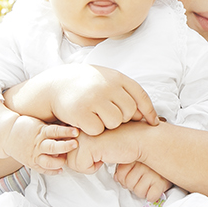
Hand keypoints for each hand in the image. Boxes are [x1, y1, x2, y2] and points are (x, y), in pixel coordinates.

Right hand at [6, 113, 78, 174]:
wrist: (7, 134)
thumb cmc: (25, 127)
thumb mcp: (39, 124)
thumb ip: (52, 128)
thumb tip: (70, 126)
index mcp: (40, 131)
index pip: (55, 131)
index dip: (66, 131)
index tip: (76, 131)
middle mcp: (38, 144)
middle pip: (53, 147)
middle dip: (65, 146)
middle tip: (75, 144)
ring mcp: (34, 154)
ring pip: (48, 161)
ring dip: (59, 162)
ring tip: (66, 161)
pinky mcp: (31, 162)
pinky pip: (42, 169)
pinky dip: (51, 171)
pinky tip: (60, 170)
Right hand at [38, 65, 158, 134]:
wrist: (54, 86)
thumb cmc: (85, 85)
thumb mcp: (106, 80)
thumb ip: (124, 92)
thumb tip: (143, 115)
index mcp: (116, 77)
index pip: (140, 96)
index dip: (149, 111)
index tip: (153, 123)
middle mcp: (106, 86)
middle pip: (129, 112)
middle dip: (122, 118)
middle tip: (107, 114)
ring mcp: (93, 98)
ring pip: (115, 122)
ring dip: (107, 125)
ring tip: (96, 116)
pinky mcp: (81, 112)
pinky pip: (98, 129)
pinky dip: (94, 130)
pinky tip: (85, 121)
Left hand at [66, 122, 148, 175]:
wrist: (138, 139)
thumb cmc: (118, 140)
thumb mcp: (93, 138)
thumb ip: (78, 142)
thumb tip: (63, 155)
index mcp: (78, 121)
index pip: (65, 147)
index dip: (80, 154)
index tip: (94, 147)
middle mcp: (78, 125)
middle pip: (67, 156)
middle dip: (84, 160)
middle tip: (100, 151)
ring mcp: (83, 133)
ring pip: (72, 163)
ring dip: (88, 164)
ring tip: (102, 152)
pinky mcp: (89, 144)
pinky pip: (81, 167)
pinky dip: (93, 168)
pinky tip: (105, 155)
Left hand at [113, 162, 173, 203]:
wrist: (175, 158)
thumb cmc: (152, 162)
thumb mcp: (136, 160)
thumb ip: (124, 167)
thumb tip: (116, 177)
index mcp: (135, 157)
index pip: (120, 174)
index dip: (123, 179)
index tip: (130, 177)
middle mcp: (143, 165)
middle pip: (129, 184)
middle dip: (133, 186)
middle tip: (141, 181)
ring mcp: (152, 174)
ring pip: (139, 192)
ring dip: (143, 191)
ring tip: (148, 184)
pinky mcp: (162, 183)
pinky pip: (151, 196)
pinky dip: (152, 195)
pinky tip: (154, 189)